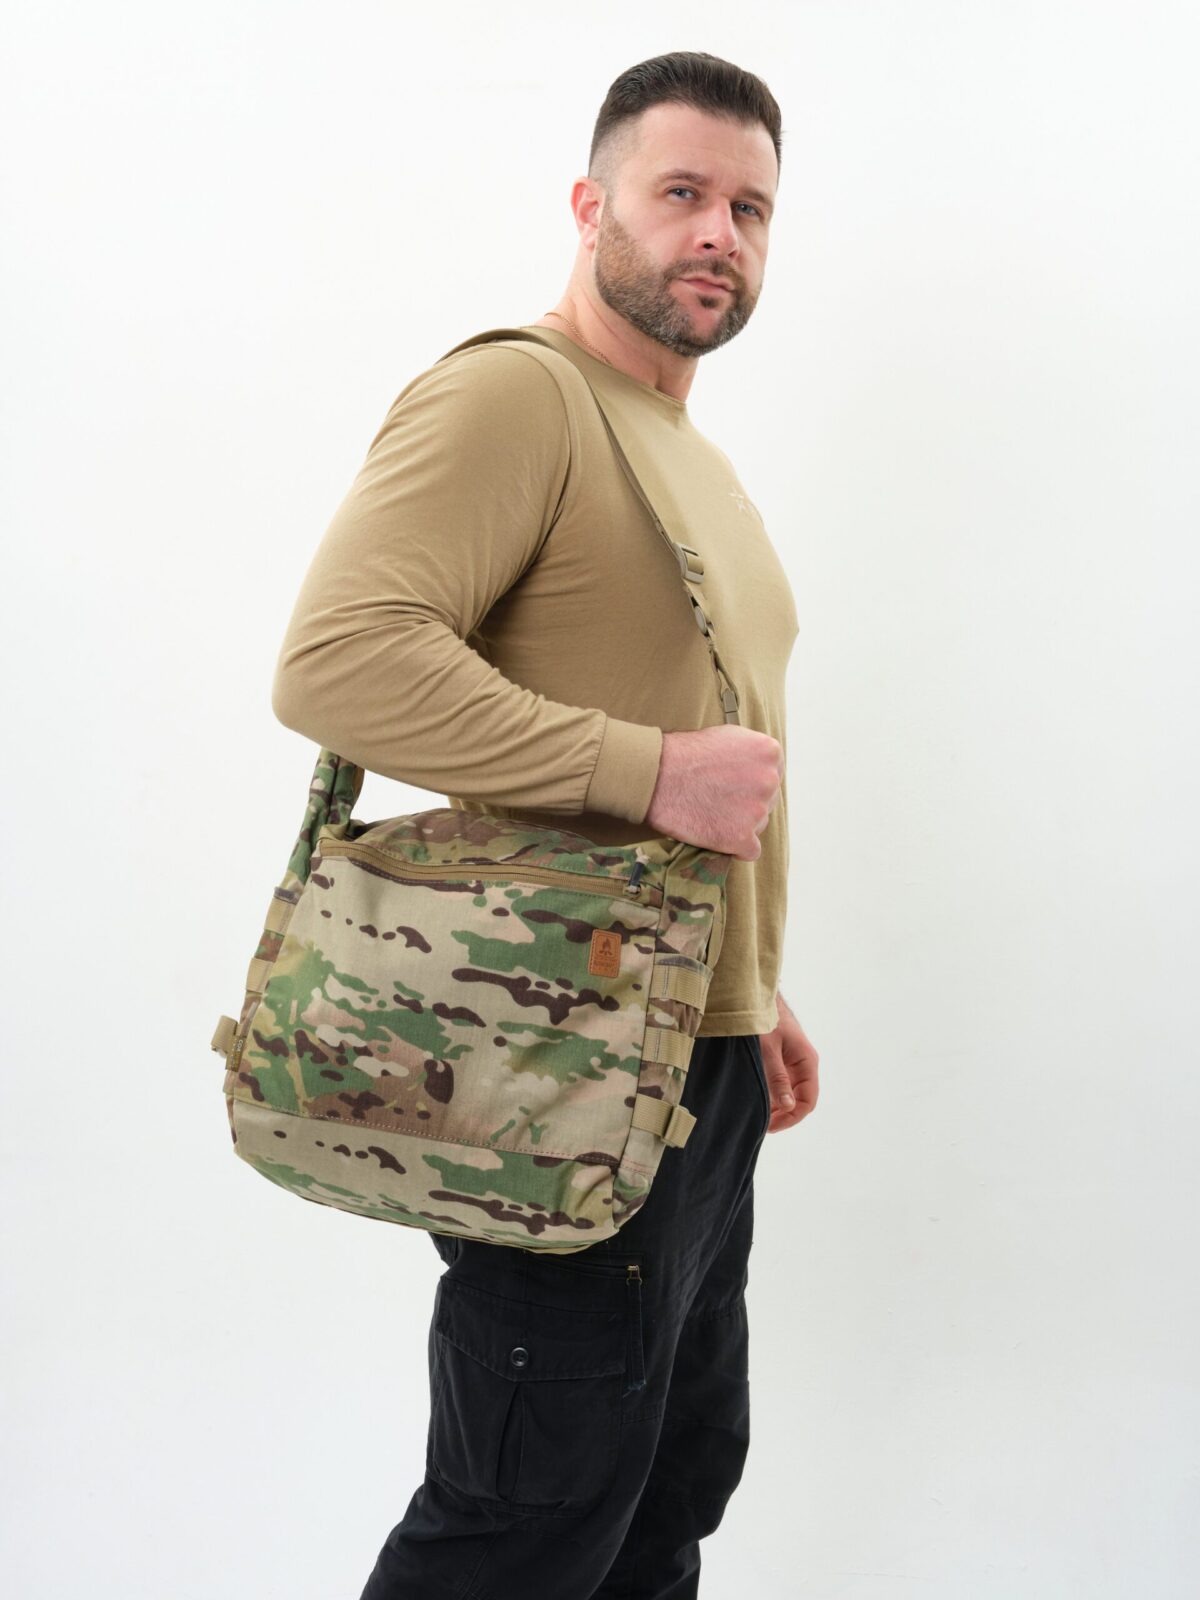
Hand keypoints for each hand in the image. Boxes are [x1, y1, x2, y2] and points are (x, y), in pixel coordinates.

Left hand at [759, 990, 818, 1132]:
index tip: (771, 1127)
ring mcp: (794, 1062)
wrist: (756, 996)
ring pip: (791, 1093)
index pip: (808, 1100)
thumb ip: (777, 1078)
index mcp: (807, 1061)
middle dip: (784, 1115)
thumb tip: (788, 1106)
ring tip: (757, 1115)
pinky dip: (773, 1095)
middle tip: (762, 1125)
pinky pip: (783, 1084)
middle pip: (801, 1099)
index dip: (792, 1118)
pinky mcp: (782, 1060)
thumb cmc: (764, 1019)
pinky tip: (758, 1100)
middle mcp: (804, 1064)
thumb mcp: (768, 1051)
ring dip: (778, 1107)